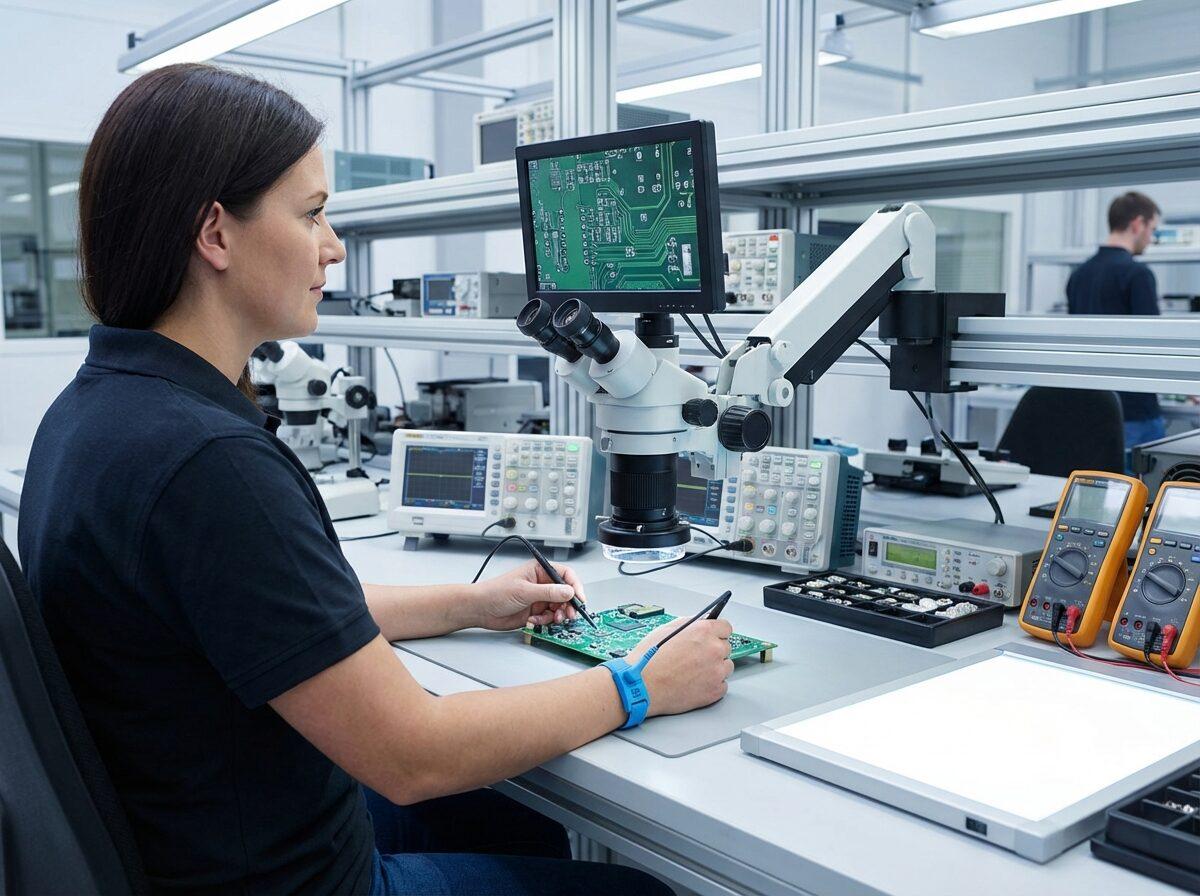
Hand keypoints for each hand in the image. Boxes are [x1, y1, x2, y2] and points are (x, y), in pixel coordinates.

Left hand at [472, 560, 587, 630]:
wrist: (481, 610)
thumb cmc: (495, 592)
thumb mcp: (525, 591)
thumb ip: (549, 592)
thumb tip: (569, 591)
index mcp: (539, 571)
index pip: (565, 575)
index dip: (575, 586)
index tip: (579, 598)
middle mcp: (541, 583)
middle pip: (565, 593)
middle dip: (568, 605)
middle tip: (569, 614)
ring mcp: (539, 598)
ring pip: (559, 607)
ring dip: (557, 615)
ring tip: (553, 619)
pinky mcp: (535, 612)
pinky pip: (549, 617)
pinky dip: (545, 621)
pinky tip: (534, 620)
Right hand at [627, 617, 732, 716]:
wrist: (642, 686)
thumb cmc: (649, 659)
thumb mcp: (666, 629)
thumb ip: (689, 624)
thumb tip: (700, 623)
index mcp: (703, 632)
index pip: (726, 627)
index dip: (717, 632)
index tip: (713, 637)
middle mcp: (714, 649)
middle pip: (726, 647)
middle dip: (714, 651)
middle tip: (696, 658)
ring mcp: (716, 671)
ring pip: (726, 666)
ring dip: (715, 668)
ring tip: (695, 672)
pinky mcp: (715, 690)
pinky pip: (722, 685)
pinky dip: (712, 685)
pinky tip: (696, 683)